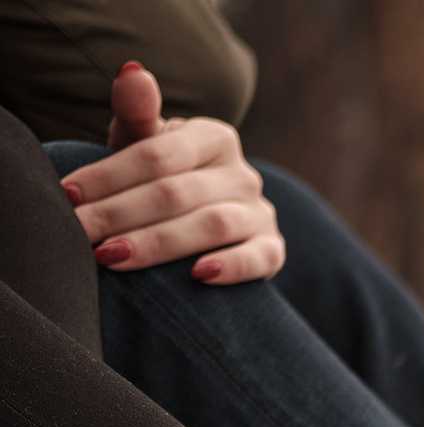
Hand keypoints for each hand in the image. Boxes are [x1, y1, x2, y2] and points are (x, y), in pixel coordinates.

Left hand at [59, 62, 284, 283]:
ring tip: (111, 256)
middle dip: (119, 214)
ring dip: (157, 243)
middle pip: (176, 193)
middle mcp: (242, 173)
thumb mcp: (143, 143)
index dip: (108, 175)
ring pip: (210, 225)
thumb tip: (132, 70)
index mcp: (214, 138)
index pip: (157, 155)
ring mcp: (260, 212)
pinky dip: (231, 267)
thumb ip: (135, 111)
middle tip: (78, 233)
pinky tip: (198, 275)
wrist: (203, 217)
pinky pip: (257, 257)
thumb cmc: (161, 178)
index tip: (67, 195)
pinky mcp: (273, 249)